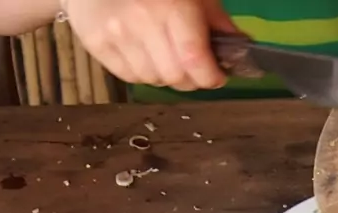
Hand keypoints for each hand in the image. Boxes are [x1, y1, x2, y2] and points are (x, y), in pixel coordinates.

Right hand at [64, 0, 236, 90]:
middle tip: (192, 67)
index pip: (195, 60)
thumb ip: (216, 19)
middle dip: (190, 78)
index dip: (211, 76)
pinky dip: (142, 72)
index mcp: (171, 6)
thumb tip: (242, 46)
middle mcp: (141, 21)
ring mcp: (115, 34)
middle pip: (175, 76)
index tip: (216, 75)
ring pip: (153, 80)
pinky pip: (129, 77)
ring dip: (165, 75)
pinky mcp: (95, 43)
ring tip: (164, 55)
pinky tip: (143, 53)